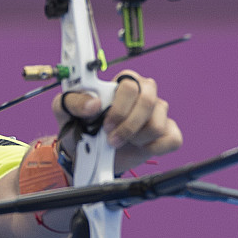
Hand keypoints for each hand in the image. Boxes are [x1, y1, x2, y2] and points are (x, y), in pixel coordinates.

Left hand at [52, 69, 181, 174]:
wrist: (86, 154)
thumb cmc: (79, 125)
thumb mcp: (65, 110)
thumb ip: (74, 101)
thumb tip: (93, 104)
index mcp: (121, 83)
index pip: (130, 85)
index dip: (119, 108)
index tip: (106, 125)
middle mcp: (143, 93)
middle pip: (149, 101)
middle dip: (129, 126)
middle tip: (112, 139)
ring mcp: (157, 113)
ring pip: (158, 125)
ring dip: (136, 139)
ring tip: (122, 141)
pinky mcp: (167, 133)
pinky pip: (172, 139)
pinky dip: (154, 148)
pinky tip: (139, 147)